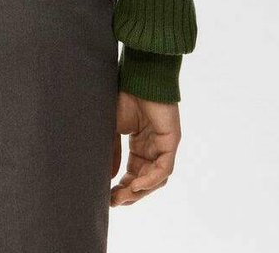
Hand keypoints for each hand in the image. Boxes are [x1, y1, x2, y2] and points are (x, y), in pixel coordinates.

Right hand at [110, 91, 180, 205]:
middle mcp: (153, 148)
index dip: (122, 187)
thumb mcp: (112, 128)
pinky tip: (135, 185)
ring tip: (122, 196)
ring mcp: (163, 146)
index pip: (134, 174)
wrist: (138, 77)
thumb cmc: (124, 96)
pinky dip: (150, 180)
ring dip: (139, 191)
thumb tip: (107, 177)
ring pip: (155, 179)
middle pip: (145, 180)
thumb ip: (111, 152)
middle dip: (129, 193)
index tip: (107, 197)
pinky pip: (164, 169)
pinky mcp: (171, 141)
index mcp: (140, 145)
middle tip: (114, 202)